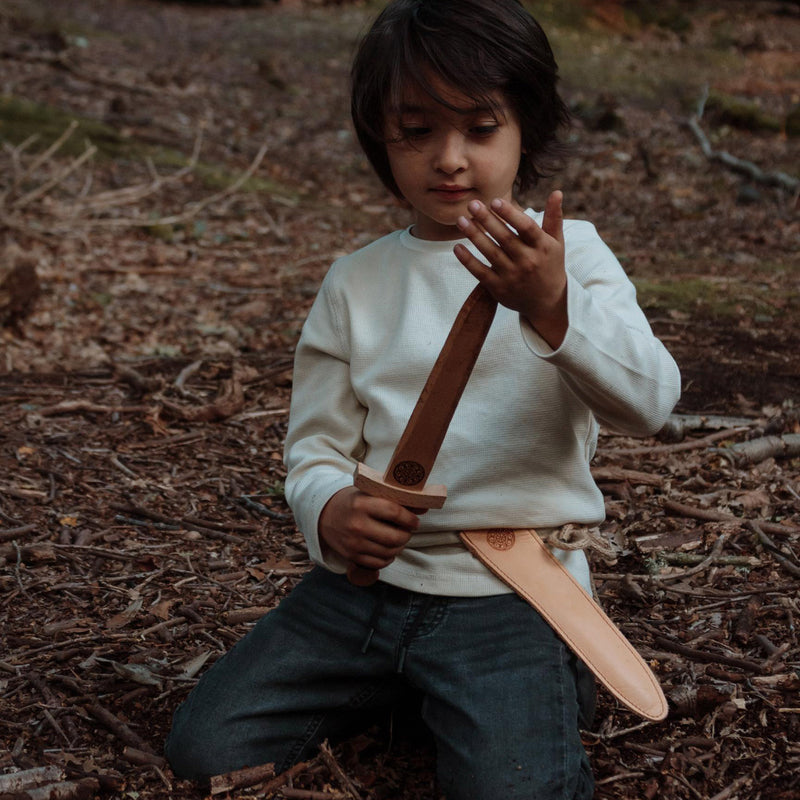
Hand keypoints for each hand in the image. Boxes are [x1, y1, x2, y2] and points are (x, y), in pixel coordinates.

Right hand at [319, 487, 418, 583]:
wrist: (324, 514)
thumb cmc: (352, 502)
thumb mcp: (370, 494)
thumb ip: (396, 499)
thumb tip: (424, 507)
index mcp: (362, 504)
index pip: (394, 512)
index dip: (410, 519)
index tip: (415, 521)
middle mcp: (357, 524)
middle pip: (394, 537)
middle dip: (407, 535)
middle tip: (408, 531)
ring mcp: (354, 543)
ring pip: (389, 552)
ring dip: (399, 547)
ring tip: (399, 539)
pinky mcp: (351, 556)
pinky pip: (378, 563)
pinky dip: (388, 558)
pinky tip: (388, 549)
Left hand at [454, 191, 567, 348]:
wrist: (547, 302)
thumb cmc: (550, 265)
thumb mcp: (556, 242)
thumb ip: (554, 217)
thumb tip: (556, 192)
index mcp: (542, 247)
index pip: (526, 227)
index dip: (510, 214)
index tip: (495, 201)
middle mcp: (528, 262)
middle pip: (505, 238)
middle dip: (487, 220)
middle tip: (472, 204)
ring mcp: (513, 276)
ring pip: (490, 253)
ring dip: (474, 236)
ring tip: (461, 220)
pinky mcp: (499, 289)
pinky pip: (480, 273)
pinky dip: (468, 261)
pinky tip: (457, 248)